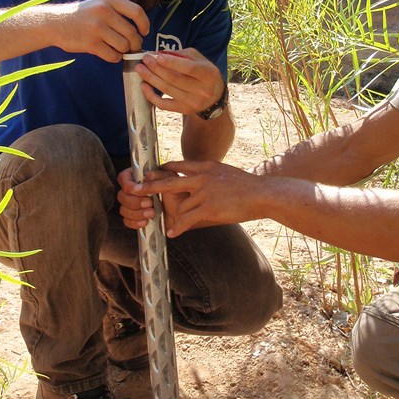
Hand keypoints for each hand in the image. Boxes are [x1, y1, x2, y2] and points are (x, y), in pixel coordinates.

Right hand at [55, 0, 148, 61]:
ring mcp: (97, 28)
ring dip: (123, 51)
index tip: (144, 32)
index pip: (137, 12)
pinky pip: (113, 56)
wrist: (55, 23)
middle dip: (135, 44)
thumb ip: (119, 13)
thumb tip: (140, 32)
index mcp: (109, 0)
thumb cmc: (82, 16)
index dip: (144, 24)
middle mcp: (104, 12)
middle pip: (132, 33)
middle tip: (132, 48)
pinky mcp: (90, 43)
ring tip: (116, 49)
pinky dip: (114, 58)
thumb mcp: (100, 4)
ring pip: (124, 46)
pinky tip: (108, 53)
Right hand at [117, 166, 185, 229]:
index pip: (123, 178)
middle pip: (121, 196)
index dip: (127, 185)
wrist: (185, 214)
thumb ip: (159, 176)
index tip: (137, 190)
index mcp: (140, 178)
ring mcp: (135, 206)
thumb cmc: (180, 194)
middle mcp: (135, 192)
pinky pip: (127, 221)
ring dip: (136, 213)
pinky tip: (146, 222)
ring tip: (152, 213)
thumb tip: (146, 175)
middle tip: (149, 203)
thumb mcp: (172, 181)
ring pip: (123, 210)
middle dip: (134, 201)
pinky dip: (135, 222)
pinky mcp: (137, 219)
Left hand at [131, 160, 258, 236]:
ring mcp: (205, 192)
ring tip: (166, 224)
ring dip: (173, 217)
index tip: (150, 174)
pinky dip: (178, 227)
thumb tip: (196, 180)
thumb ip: (208, 175)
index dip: (161, 170)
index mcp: (205, 166)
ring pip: (180, 205)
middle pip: (169, 180)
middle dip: (150, 186)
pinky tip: (172, 233)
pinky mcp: (209, 207)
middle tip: (135, 189)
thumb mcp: (224, 172)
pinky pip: (187, 219)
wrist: (263, 194)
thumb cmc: (246, 186)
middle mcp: (202, 177)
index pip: (176, 165)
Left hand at [135, 47, 224, 114]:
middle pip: (174, 79)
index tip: (156, 56)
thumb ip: (179, 55)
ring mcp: (193, 102)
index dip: (171, 63)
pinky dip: (151, 96)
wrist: (214, 96)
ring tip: (140, 69)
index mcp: (208, 74)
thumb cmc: (203, 72)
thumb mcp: (198, 59)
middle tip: (144, 60)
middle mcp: (202, 90)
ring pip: (167, 90)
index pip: (189, 68)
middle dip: (156, 68)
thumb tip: (156, 54)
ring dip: (151, 78)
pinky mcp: (184, 110)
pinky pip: (164, 105)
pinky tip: (144, 86)